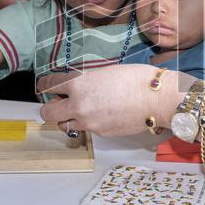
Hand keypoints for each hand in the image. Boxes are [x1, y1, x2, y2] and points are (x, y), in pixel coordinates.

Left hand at [37, 65, 175, 136]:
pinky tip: (103, 113)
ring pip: (65, 125)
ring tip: (81, 109)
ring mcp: (89, 123)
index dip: (46, 84)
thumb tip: (75, 86)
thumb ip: (85, 80)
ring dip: (68, 117)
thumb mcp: (104, 71)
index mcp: (79, 85)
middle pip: (47, 113)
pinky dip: (89, 122)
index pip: (49, 85)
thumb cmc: (136, 79)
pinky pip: (86, 129)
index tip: (47, 85)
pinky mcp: (101, 133)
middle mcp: (79, 106)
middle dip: (50, 107)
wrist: (157, 98)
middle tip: (59, 101)